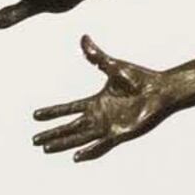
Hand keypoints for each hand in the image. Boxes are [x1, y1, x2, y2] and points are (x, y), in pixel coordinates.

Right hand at [30, 36, 174, 160]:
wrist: (161, 90)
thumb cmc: (140, 79)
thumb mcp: (114, 67)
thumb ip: (97, 56)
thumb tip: (83, 37)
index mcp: (96, 102)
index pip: (68, 109)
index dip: (53, 112)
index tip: (35, 115)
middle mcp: (99, 116)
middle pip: (70, 127)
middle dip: (52, 133)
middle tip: (34, 141)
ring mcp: (109, 126)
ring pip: (80, 138)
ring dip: (63, 143)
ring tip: (46, 149)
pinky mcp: (120, 133)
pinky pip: (101, 145)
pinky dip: (89, 151)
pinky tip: (76, 157)